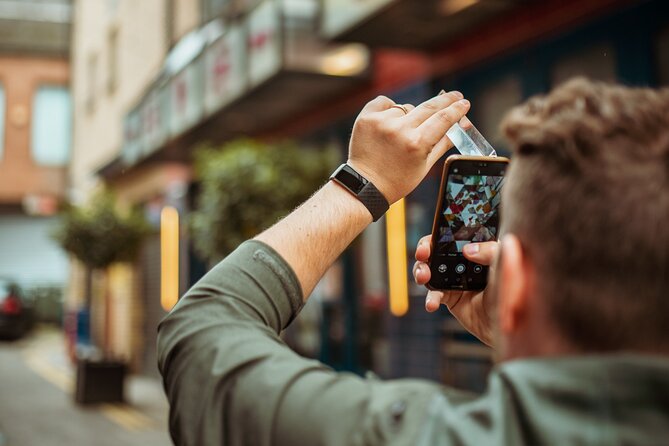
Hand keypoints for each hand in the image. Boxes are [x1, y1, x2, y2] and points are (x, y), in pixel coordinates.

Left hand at [347, 92, 469, 203]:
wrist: (365, 185)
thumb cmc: (398, 180)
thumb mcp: (425, 166)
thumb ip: (443, 143)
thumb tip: (462, 124)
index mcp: (417, 144)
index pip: (443, 119)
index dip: (456, 109)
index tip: (464, 103)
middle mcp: (399, 130)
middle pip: (429, 107)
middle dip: (445, 100)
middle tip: (455, 95)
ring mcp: (381, 122)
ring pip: (406, 108)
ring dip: (409, 117)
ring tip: (401, 136)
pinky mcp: (366, 118)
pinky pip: (385, 103)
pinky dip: (389, 109)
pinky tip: (389, 121)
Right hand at [413, 235, 497, 345]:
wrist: (508, 324)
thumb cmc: (511, 292)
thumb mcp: (504, 265)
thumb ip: (490, 251)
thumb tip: (467, 249)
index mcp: (475, 249)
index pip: (453, 235)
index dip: (439, 234)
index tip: (433, 238)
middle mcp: (462, 263)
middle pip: (435, 250)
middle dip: (424, 250)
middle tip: (422, 255)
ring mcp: (454, 280)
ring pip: (429, 270)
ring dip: (421, 272)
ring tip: (423, 278)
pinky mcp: (450, 298)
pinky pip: (433, 294)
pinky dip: (429, 298)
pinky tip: (431, 303)